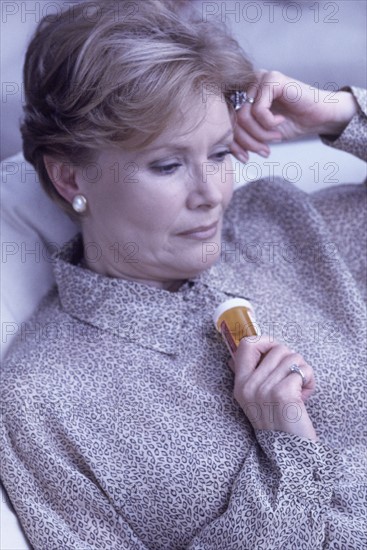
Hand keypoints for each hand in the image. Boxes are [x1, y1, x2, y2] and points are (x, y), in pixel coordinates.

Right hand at [229, 335, 316, 440]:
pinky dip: (309, 381)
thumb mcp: (255, 400)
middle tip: (292, 379)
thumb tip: (249, 346)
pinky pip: (301, 370)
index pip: (247, 345)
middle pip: (277, 348)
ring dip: (302, 371)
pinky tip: (305, 396)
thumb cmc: (278, 423)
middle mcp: (248, 386)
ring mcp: (264, 390)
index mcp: (239, 385)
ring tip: (299, 390)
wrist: (289, 455)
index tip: (275, 350)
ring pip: (292, 357)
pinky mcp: (282, 394)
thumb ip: (251, 374)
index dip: (265, 341)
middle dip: (291, 360)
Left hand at [230, 70, 358, 160]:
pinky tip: (281, 122)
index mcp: (242, 96)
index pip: (225, 121)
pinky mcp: (271, 79)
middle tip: (263, 151)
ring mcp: (259, 79)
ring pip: (243, 116)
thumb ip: (242, 136)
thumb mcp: (260, 134)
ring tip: (274, 138)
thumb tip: (223, 149)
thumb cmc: (290, 124)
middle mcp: (247, 84)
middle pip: (232, 119)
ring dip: (259, 134)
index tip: (245, 158)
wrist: (319, 117)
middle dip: (247, 142)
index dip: (233, 143)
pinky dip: (269, 123)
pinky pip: (258, 110)